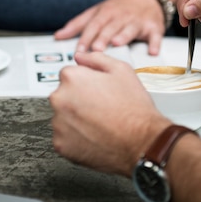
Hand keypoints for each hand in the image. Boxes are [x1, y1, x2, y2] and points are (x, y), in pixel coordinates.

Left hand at [49, 51, 170, 175]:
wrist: (142, 142)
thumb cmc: (133, 109)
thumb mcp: (122, 70)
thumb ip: (96, 59)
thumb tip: (80, 56)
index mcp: (71, 78)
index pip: (68, 75)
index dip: (85, 83)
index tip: (96, 92)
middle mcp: (59, 99)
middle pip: (63, 96)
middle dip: (78, 101)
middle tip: (100, 108)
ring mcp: (58, 124)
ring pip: (63, 118)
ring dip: (75, 120)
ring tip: (99, 123)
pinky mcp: (60, 145)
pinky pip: (64, 138)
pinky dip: (75, 139)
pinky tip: (94, 136)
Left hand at [53, 0, 164, 54]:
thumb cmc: (118, 7)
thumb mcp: (97, 12)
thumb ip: (78, 25)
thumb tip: (58, 36)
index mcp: (106, 13)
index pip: (93, 25)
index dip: (85, 37)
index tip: (78, 50)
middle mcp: (121, 16)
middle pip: (110, 27)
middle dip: (103, 37)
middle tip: (96, 49)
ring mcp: (138, 21)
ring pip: (130, 29)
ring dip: (124, 36)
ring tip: (117, 43)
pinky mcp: (154, 27)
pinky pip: (155, 35)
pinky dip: (154, 43)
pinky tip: (152, 51)